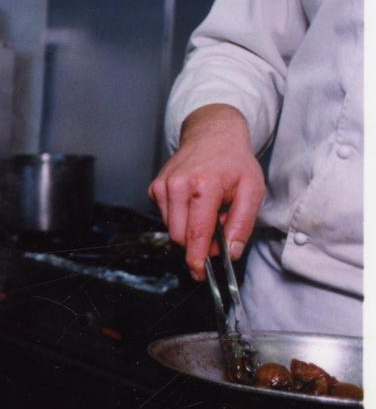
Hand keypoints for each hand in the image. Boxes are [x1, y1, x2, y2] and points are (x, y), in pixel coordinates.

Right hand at [148, 104, 264, 280]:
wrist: (212, 134)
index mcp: (202, 186)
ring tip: (208, 211)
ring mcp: (162, 186)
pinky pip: (166, 217)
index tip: (199, 273)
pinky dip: (181, 218)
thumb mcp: (252, 190)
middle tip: (219, 232)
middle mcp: (176, 186)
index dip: (197, 258)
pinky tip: (194, 203)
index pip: (195, 234)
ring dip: (190, 230)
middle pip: (180, 236)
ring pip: (172, 229)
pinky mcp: (155, 188)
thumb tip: (231, 251)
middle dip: (198, 244)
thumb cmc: (233, 161)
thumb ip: (242, 224)